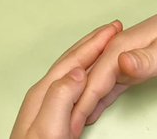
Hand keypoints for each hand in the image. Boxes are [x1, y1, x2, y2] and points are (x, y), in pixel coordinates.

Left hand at [11, 22, 121, 138]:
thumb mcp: (48, 127)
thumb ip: (61, 97)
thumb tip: (79, 72)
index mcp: (44, 94)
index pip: (73, 60)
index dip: (95, 43)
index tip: (112, 29)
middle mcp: (45, 96)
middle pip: (72, 60)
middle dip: (93, 43)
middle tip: (112, 30)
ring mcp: (49, 107)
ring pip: (75, 72)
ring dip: (92, 57)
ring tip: (106, 47)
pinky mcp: (57, 119)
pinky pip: (77, 88)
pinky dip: (90, 76)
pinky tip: (93, 78)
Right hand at [71, 0, 156, 134]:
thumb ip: (143, 60)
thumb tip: (120, 63)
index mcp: (119, 48)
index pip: (94, 82)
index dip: (81, 104)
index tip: (69, 124)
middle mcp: (116, 52)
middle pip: (89, 82)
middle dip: (74, 105)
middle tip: (64, 130)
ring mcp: (124, 58)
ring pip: (96, 84)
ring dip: (84, 103)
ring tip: (72, 124)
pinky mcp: (133, 64)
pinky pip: (110, 84)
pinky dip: (99, 98)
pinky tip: (93, 109)